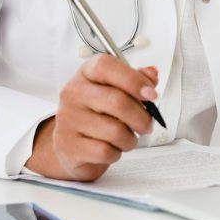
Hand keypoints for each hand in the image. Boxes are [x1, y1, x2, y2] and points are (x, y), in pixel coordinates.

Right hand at [26, 57, 158, 180]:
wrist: (72, 143)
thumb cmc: (98, 111)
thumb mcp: (116, 88)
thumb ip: (136, 78)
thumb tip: (152, 74)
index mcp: (87, 73)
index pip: (106, 66)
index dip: (133, 80)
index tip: (152, 95)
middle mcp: (73, 93)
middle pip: (117, 101)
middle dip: (142, 117)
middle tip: (148, 125)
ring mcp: (68, 119)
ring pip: (115, 130)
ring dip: (130, 138)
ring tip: (127, 137)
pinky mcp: (68, 146)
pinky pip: (105, 151)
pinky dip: (116, 153)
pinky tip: (113, 148)